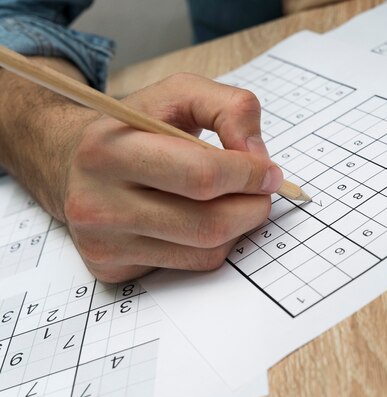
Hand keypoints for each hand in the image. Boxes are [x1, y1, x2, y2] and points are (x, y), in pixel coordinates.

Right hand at [62, 73, 281, 281]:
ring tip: (236, 201)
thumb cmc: (137, 128)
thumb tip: (257, 156)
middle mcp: (97, 203)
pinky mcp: (114, 270)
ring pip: (206, 251)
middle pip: (208, 223)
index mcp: (109, 150)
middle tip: (262, 191)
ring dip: (239, 227)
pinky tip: (205, 219)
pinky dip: (214, 244)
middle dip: (252, 207)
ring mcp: (104, 243)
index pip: (201, 175)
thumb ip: (230, 108)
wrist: (75, 164)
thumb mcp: (179, 94)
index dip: (249, 175)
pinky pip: (191, 266)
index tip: (269, 171)